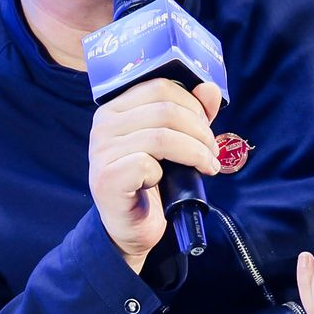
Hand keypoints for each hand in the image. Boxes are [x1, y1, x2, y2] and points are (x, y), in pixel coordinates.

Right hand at [88, 78, 224, 271]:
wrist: (131, 226)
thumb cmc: (151, 181)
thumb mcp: (174, 142)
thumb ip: (191, 113)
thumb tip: (210, 89)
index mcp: (116, 107)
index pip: (160, 87)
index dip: (193, 105)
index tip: (207, 128)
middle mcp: (103, 124)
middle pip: (165, 110)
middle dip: (200, 131)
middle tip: (211, 152)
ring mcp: (101, 151)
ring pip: (162, 136)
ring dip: (195, 152)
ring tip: (207, 166)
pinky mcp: (107, 178)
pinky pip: (146, 164)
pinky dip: (167, 172)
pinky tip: (170, 181)